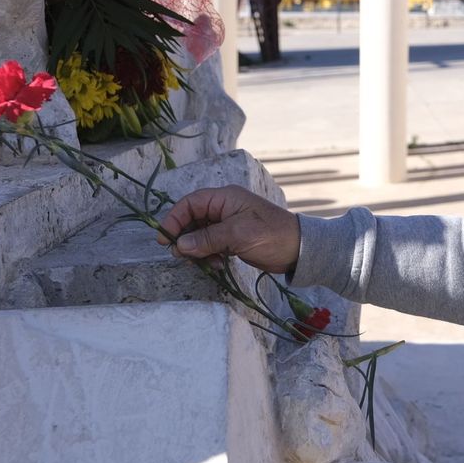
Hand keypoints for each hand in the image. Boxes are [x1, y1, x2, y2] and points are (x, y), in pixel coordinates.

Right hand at [159, 186, 300, 272]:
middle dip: (185, 237)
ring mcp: (228, 224)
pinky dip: (209, 255)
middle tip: (182, 256)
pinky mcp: (233, 239)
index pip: (191, 203)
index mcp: (225, 198)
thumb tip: (180, 245)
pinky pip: (211, 245)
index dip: (175, 219)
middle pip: (193, 220)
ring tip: (204, 263)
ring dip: (198, 249)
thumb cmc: (271, 235)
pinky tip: (216, 264)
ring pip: (200, 235)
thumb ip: (207, 239)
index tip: (165, 238)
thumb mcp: (237, 235)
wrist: (298, 250)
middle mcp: (224, 208)